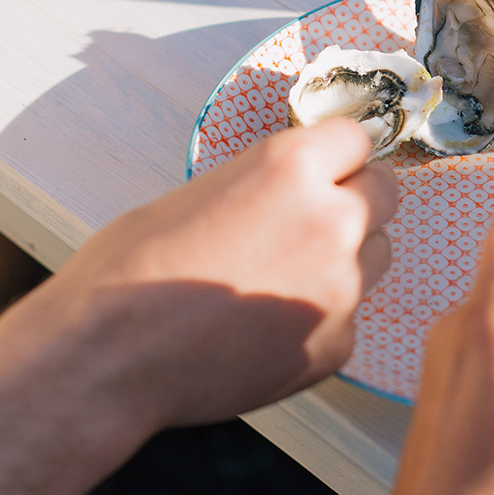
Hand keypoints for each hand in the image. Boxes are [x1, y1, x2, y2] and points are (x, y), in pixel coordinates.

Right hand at [0, 118, 397, 494]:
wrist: (108, 355)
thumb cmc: (135, 266)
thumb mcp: (203, 189)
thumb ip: (270, 184)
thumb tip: (302, 189)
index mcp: (293, 166)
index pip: (358, 139)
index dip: (337, 155)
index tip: (326, 168)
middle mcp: (332, 220)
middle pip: (384, 195)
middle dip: (353, 201)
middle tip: (306, 222)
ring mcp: (342, 288)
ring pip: (377, 257)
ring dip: (345, 259)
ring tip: (277, 277)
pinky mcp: (336, 346)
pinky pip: (347, 317)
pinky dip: (318, 319)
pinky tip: (263, 327)